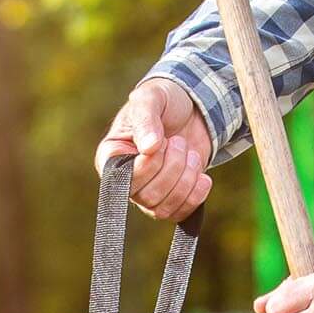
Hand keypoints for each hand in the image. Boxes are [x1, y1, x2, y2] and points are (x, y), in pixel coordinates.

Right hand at [96, 79, 213, 220]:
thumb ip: (146, 118)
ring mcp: (147, 193)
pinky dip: (195, 196)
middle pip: (146, 195)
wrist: (192, 110)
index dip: (148, 164)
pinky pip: (178, 215)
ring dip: (185, 180)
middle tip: (179, 142)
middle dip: (172, 167)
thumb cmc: (165, 100)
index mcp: (111, 156)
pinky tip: (203, 176)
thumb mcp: (152, 97)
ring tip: (191, 154)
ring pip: (162, 208)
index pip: (123, 178)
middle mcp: (126, 180)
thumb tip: (149, 147)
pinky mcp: (170, 200)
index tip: (162, 140)